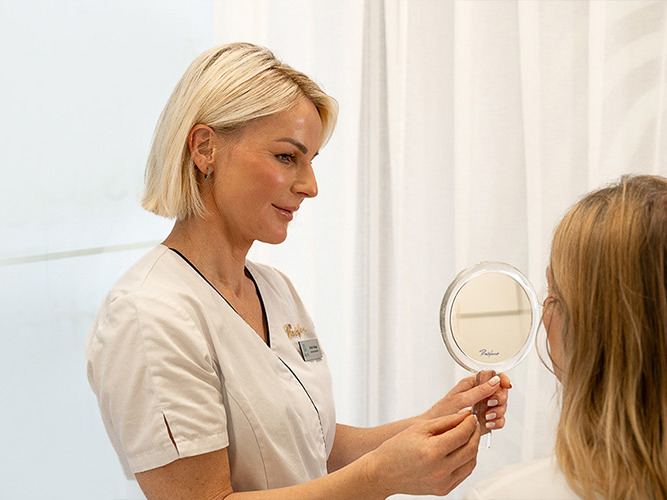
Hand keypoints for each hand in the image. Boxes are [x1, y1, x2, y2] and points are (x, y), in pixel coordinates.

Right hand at [365, 412, 479, 496]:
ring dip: (473, 447)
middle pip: (471, 449)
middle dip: (475, 433)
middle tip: (472, 423)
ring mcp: (443, 483)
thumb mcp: (419, 428)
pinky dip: (466, 461)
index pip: (463, 434)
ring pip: (471, 463)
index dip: (470, 422)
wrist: (384, 473)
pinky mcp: (444, 490)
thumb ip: (445, 421)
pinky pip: (464, 474)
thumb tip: (465, 415)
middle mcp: (440, 470)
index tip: (470, 415)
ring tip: (466, 436)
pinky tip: (460, 451)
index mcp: (433, 451)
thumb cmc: (397, 449)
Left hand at [422, 371, 510, 433]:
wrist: (436, 431)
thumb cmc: (442, 412)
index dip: (502, 379)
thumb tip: (495, 380)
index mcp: (472, 384)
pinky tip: (488, 424)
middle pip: (501, 392)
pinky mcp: (485, 421)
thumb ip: (479, 391)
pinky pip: (499, 420)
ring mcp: (484, 408)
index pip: (492, 376)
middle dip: (500, 399)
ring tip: (486, 416)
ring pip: (502, 407)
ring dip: (498, 412)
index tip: (506, 384)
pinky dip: (497, 422)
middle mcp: (480, 395)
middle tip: (490, 404)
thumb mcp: (460, 399)